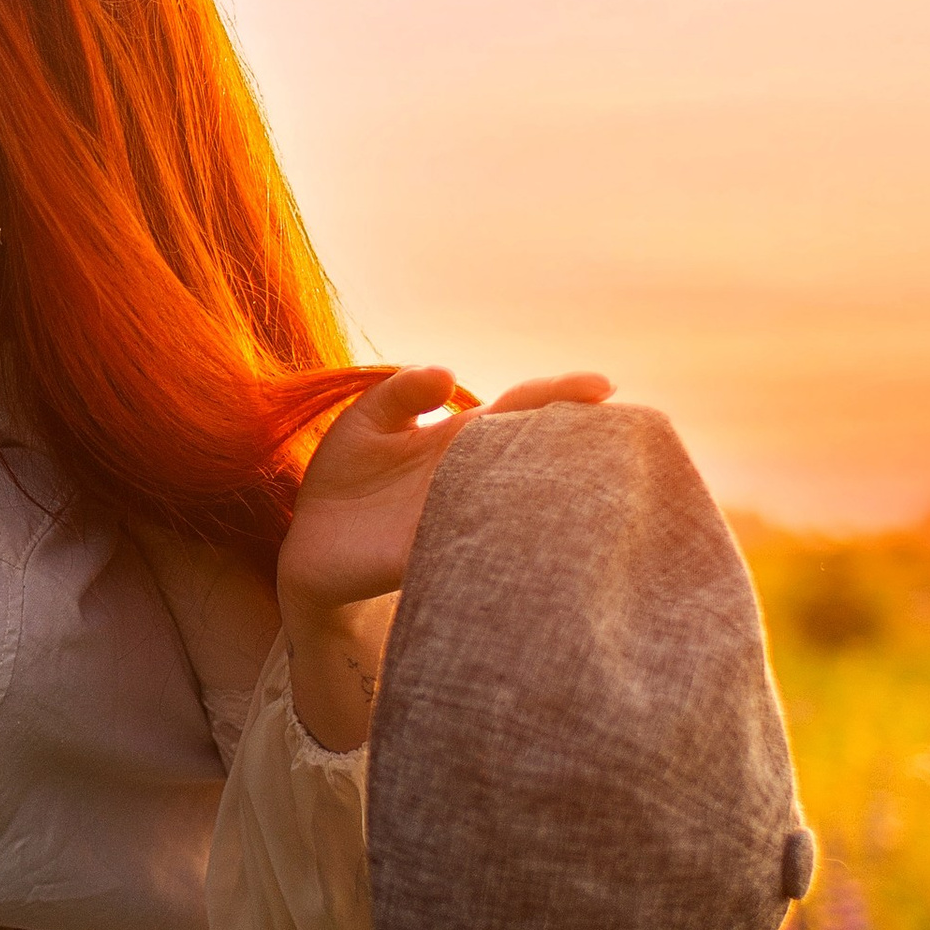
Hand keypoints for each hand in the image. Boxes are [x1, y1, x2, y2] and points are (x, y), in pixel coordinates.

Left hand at [277, 363, 613, 746]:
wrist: (310, 542)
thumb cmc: (344, 476)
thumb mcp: (368, 417)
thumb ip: (404, 391)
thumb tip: (447, 374)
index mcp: (461, 437)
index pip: (521, 408)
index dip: (560, 394)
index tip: (603, 386)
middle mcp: (473, 477)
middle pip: (536, 452)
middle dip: (578, 440)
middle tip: (619, 430)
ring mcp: (461, 517)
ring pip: (522, 501)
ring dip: (557, 490)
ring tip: (600, 472)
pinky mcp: (435, 555)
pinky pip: (480, 547)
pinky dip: (506, 539)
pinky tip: (535, 529)